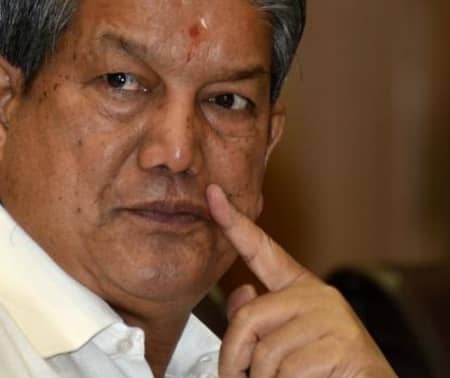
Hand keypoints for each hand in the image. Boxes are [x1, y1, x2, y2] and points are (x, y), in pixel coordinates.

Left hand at [206, 185, 396, 377]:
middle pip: (247, 316)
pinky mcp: (342, 343)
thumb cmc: (323, 371)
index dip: (233, 222)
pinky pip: (287, 369)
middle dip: (234, 357)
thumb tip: (242, 290)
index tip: (212, 194)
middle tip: (237, 377)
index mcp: (299, 289)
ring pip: (264, 351)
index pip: (261, 250)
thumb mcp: (286, 340)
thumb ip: (256, 317)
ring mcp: (331, 316)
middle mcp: (316, 294)